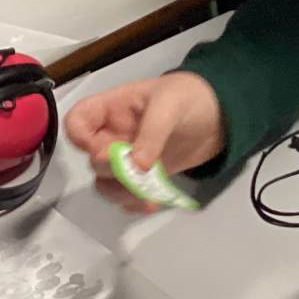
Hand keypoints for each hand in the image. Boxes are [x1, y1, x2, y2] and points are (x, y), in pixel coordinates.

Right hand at [64, 72, 224, 212]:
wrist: (220, 114)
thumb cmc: (189, 97)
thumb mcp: (170, 105)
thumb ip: (152, 133)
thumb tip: (137, 167)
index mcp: (112, 108)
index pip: (78, 121)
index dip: (79, 138)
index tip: (100, 150)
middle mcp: (113, 134)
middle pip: (93, 159)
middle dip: (111, 170)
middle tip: (135, 173)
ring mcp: (127, 158)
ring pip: (106, 183)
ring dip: (122, 193)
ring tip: (147, 196)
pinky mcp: (144, 176)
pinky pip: (127, 194)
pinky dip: (135, 202)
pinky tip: (152, 202)